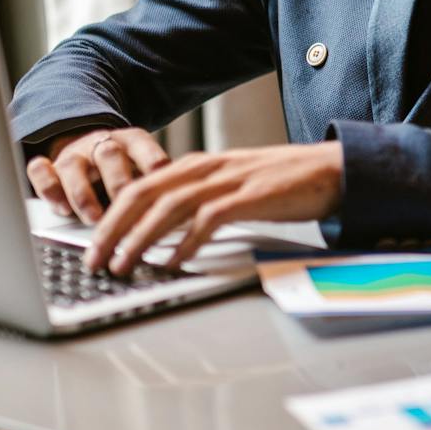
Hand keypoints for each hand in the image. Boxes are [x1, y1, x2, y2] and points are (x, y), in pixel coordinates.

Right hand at [27, 127, 169, 223]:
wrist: (90, 147)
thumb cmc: (128, 169)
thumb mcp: (147, 169)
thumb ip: (159, 185)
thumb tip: (182, 216)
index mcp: (132, 140)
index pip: (144, 146)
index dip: (152, 164)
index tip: (163, 187)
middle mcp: (102, 143)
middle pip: (108, 156)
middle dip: (117, 184)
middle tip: (127, 210)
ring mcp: (74, 154)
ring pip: (72, 165)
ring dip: (83, 194)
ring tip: (94, 219)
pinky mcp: (50, 166)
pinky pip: (39, 169)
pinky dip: (47, 186)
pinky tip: (59, 208)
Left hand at [85, 142, 345, 273]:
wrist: (336, 170)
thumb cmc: (287, 184)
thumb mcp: (235, 187)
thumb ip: (202, 201)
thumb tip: (166, 232)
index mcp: (200, 165)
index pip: (141, 186)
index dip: (111, 215)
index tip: (94, 245)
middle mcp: (209, 167)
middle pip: (144, 193)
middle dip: (112, 228)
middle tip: (94, 259)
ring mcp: (230, 179)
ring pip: (169, 206)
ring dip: (140, 237)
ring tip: (124, 264)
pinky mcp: (252, 195)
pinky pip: (209, 218)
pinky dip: (187, 240)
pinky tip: (175, 261)